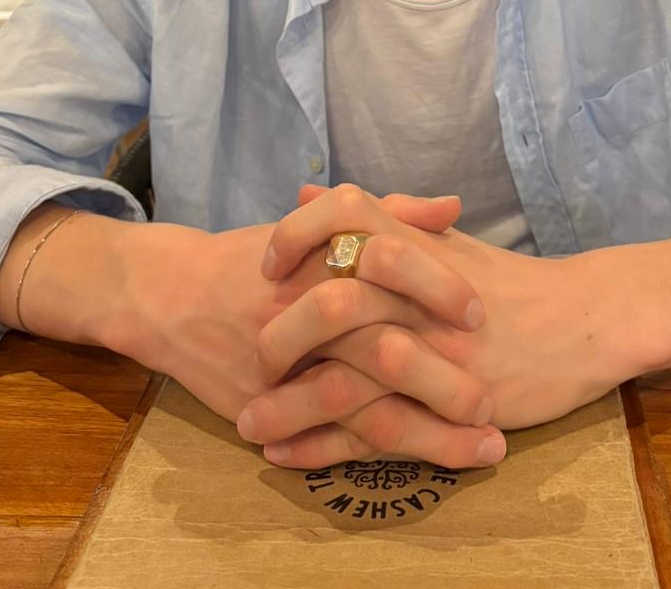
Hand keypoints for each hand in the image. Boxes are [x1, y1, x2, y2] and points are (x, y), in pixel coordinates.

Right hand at [107, 192, 495, 467]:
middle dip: (448, 379)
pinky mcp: (273, 410)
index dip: (442, 292)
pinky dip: (383, 458)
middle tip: (496, 397)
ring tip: (490, 445)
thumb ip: (389, 213)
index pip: (394, 270)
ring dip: (435, 434)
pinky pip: (335, 441)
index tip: (482, 313)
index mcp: (326, 261)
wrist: (174, 296)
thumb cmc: (258, 257)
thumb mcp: (320, 227)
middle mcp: (309, 316)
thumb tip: (452, 205)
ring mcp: (291, 369)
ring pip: (370, 410)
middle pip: (388, 351)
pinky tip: (426, 466)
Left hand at [244, 183, 626, 468]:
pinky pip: (369, 431)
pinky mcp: (443, 406)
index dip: (294, 237)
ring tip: (244, 421)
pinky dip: (318, 445)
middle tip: (250, 354)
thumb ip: (368, 216)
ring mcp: (432, 351)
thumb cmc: (505, 282)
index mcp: (413, 245)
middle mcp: (417, 295)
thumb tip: (303, 191)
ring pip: (342, 377)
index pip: (339, 218)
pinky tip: (284, 454)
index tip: (267, 266)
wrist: (577, 323)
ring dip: (285, 405)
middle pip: (329, 305)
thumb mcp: (437, 239)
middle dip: (277, 335)